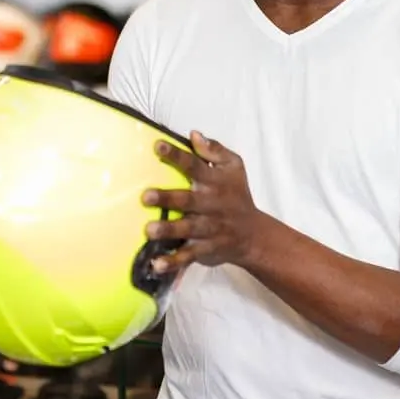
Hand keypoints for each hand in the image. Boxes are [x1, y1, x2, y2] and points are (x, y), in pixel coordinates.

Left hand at [143, 130, 266, 274]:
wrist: (253, 235)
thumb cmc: (237, 195)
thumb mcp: (234, 167)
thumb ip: (215, 150)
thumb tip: (193, 134)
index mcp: (215, 182)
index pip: (195, 165)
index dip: (177, 156)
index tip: (158, 147)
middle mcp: (211, 205)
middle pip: (188, 200)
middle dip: (168, 198)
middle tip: (146, 196)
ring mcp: (208, 229)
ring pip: (187, 229)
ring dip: (168, 230)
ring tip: (149, 230)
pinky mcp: (205, 250)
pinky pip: (188, 256)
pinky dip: (173, 262)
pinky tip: (157, 264)